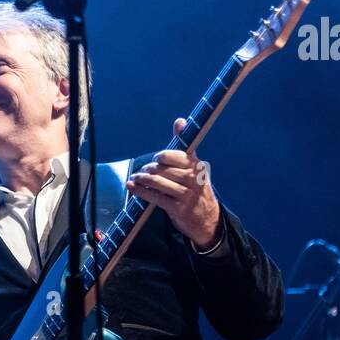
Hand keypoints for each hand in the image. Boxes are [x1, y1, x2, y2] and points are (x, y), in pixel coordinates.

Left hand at [126, 117, 221, 248]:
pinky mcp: (178, 209)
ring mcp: (186, 195)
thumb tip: (180, 121)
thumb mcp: (193, 167)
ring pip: (157, 182)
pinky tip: (132, 187)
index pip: (174, 155)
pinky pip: (154, 197)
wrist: (207, 218)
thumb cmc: (195, 188)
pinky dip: (140, 191)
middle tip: (142, 170)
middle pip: (163, 169)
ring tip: (135, 178)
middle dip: (148, 169)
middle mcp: (194, 179)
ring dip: (142, 179)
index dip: (161, 157)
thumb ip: (184, 145)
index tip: (156, 159)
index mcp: (197, 166)